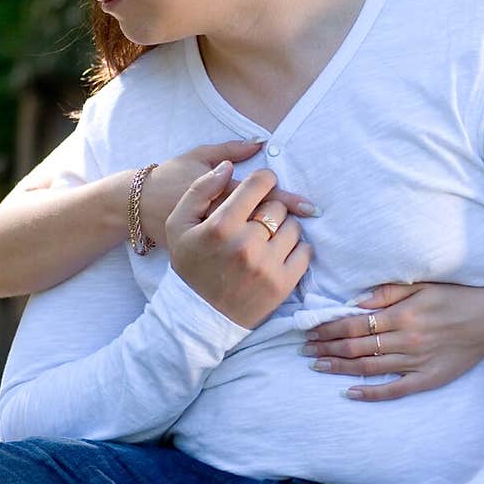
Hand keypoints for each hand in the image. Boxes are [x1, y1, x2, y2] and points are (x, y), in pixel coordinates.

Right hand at [166, 162, 312, 327]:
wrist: (200, 316)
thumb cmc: (190, 265)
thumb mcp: (179, 224)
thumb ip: (200, 189)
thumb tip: (229, 166)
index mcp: (221, 226)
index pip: (259, 184)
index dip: (264, 180)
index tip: (263, 186)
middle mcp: (246, 244)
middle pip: (278, 206)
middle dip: (270, 209)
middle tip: (258, 221)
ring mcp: (267, 266)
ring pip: (294, 227)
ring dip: (283, 229)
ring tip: (267, 240)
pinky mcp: (283, 284)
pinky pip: (305, 252)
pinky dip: (296, 250)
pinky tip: (278, 254)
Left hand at [301, 281, 483, 400]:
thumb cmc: (455, 298)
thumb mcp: (422, 286)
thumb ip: (388, 293)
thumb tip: (356, 302)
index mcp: (402, 314)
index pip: (354, 324)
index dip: (329, 328)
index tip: (310, 330)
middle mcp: (405, 339)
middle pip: (356, 347)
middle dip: (327, 348)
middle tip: (304, 350)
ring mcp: (416, 362)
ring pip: (369, 367)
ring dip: (340, 368)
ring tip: (317, 366)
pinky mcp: (427, 379)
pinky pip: (394, 390)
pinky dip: (371, 393)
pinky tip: (350, 393)